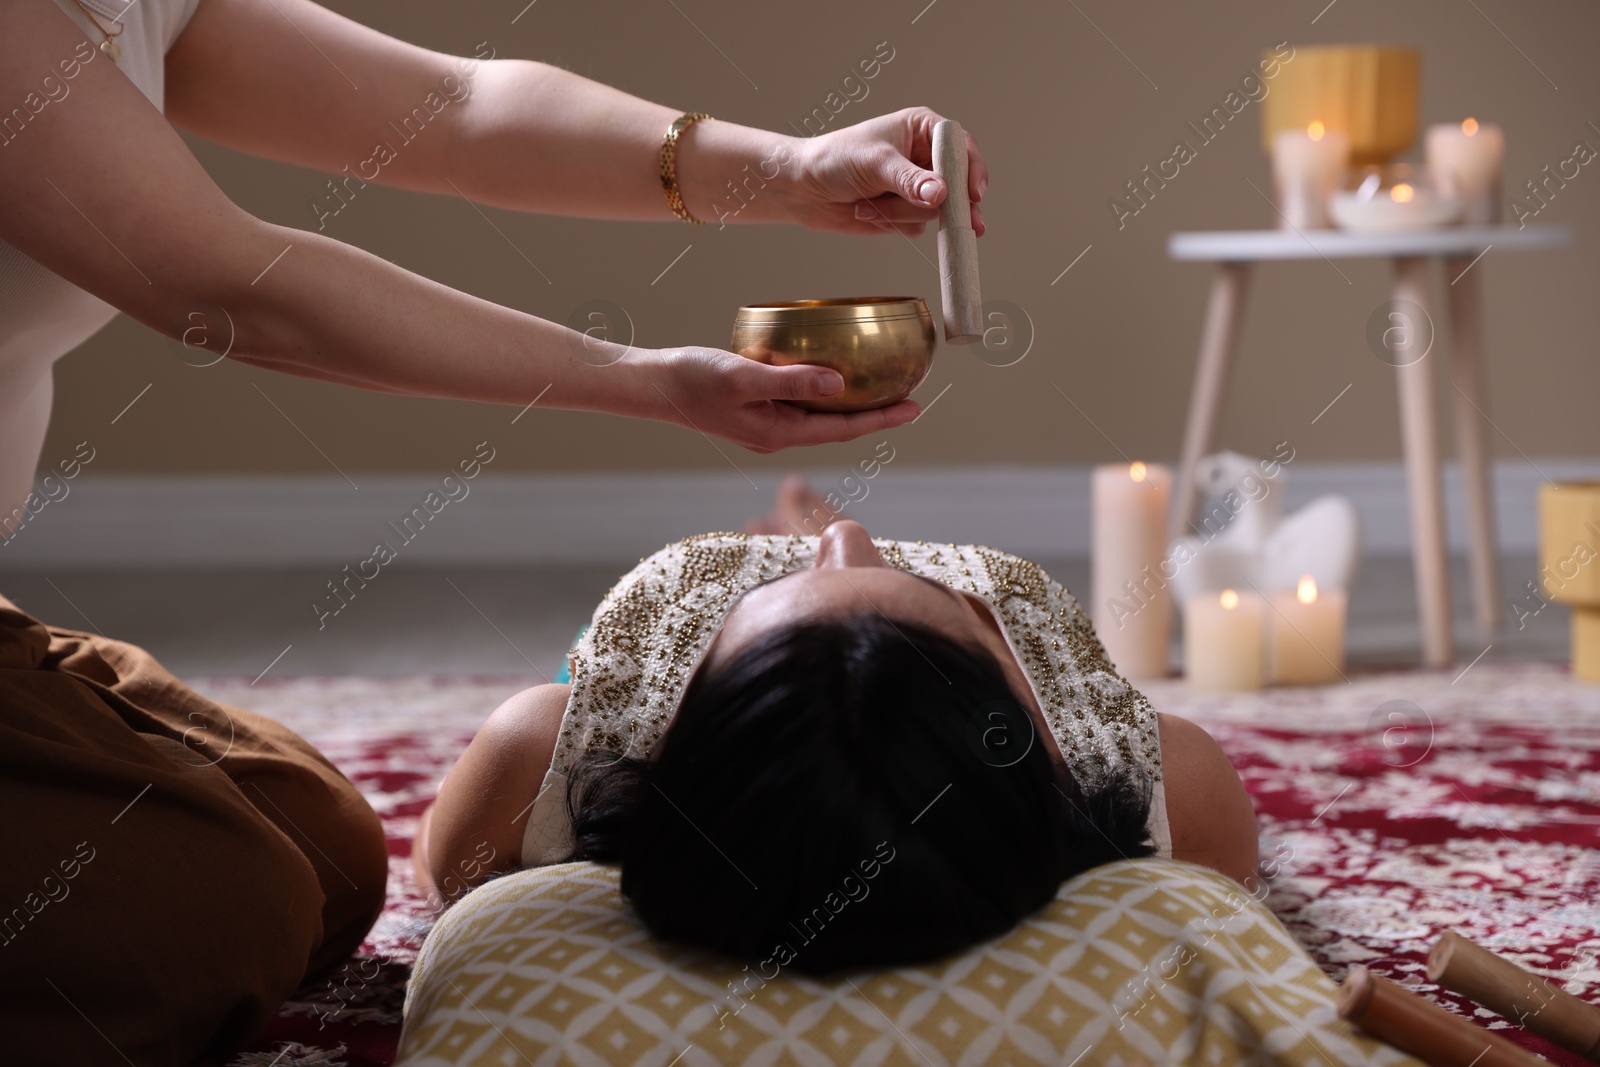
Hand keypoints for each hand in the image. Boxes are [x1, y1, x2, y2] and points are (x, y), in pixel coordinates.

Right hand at [640, 347, 919, 452]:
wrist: (653, 385)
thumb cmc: (692, 380)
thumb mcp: (744, 377)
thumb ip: (791, 380)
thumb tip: (839, 384)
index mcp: (778, 433)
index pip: (843, 429)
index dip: (882, 419)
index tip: (916, 407)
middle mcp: (777, 434)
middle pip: (838, 426)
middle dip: (876, 413)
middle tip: (912, 395)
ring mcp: (766, 424)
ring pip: (821, 416)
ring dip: (853, 404)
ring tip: (884, 386)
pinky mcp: (756, 408)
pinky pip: (801, 402)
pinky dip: (824, 391)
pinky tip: (833, 373)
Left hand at [788, 107, 987, 237]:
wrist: (804, 189)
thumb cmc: (835, 160)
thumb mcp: (875, 164)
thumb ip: (910, 180)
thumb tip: (941, 194)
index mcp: (922, 129)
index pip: (960, 148)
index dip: (971, 171)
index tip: (974, 194)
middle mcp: (924, 157)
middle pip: (956, 185)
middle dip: (951, 204)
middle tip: (968, 225)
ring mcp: (917, 187)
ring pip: (936, 211)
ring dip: (904, 213)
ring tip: (872, 204)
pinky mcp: (907, 212)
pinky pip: (918, 227)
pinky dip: (895, 225)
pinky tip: (870, 212)